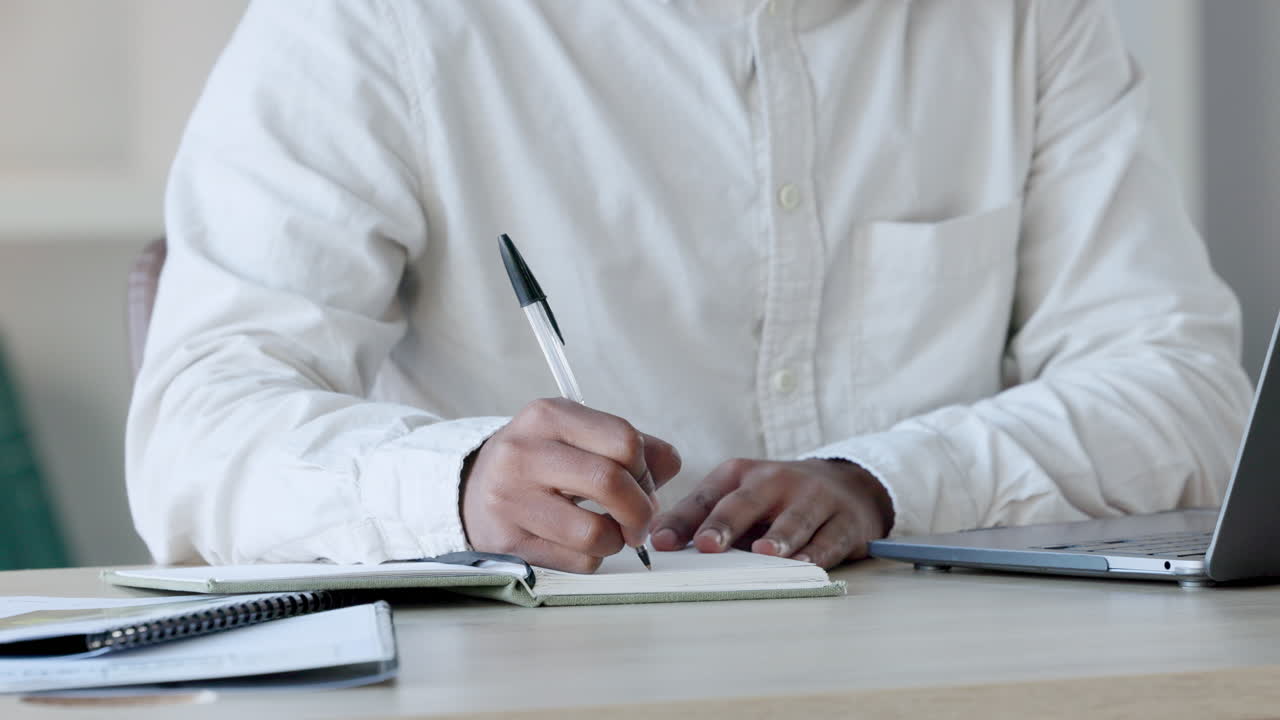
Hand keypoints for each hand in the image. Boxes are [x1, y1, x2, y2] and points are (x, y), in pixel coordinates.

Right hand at [461, 398, 681, 572]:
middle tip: (640, 522)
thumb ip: (631, 445)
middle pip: (611, 483)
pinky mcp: (507, 541)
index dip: (646, 470)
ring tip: (609, 533)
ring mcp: (510, 498)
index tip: (643, 484)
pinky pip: (576, 561)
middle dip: (641, 511)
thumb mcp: (578, 436)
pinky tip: (580, 544)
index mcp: (549, 416)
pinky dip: (593, 558)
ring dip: (616, 541)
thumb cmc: (540, 462)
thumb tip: (670, 465)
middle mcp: (524, 452)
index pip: (624, 440)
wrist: (472, 489)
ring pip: (594, 532)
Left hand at [649, 458, 892, 567]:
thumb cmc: (777, 498)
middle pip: (747, 502)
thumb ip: (702, 518)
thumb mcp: (740, 496)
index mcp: (741, 474)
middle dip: (725, 523)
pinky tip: (805, 564)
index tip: (661, 543)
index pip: (707, 496)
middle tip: (708, 544)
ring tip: (764, 553)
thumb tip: (657, 542)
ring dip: (779, 537)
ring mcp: (814, 498)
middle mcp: (776, 481)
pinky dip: (817, 552)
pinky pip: (829, 538)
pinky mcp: (844, 520)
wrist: (846, 485)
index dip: (683, 520)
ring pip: (794, 519)